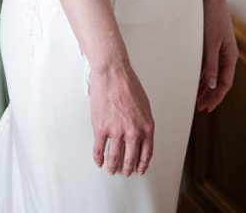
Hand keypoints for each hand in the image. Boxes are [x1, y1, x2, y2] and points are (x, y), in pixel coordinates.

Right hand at [89, 61, 153, 176]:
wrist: (113, 73)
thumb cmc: (128, 83)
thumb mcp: (144, 105)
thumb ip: (143, 121)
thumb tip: (140, 132)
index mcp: (146, 127)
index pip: (146, 153)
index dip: (142, 164)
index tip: (139, 168)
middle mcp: (133, 133)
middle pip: (131, 159)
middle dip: (127, 168)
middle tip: (125, 171)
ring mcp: (116, 132)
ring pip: (115, 157)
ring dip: (113, 166)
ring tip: (111, 169)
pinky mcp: (101, 129)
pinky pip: (99, 149)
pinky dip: (98, 158)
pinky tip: (99, 161)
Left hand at [196, 0, 237, 111]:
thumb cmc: (212, 17)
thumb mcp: (211, 42)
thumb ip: (210, 64)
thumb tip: (211, 85)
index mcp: (230, 56)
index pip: (225, 83)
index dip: (216, 97)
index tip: (207, 108)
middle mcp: (226, 54)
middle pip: (219, 80)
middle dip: (210, 94)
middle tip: (199, 107)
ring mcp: (219, 48)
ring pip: (213, 72)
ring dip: (205, 85)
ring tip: (195, 97)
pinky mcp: (211, 41)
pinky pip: (208, 62)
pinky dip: (202, 72)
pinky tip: (193, 78)